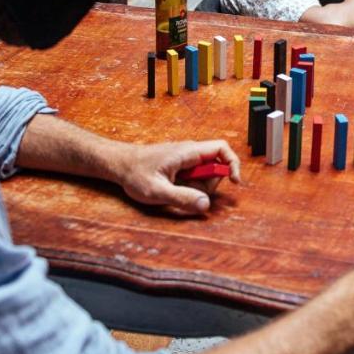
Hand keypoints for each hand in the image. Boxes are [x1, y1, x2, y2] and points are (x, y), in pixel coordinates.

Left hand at [115, 140, 240, 215]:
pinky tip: (171, 189)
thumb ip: (182, 198)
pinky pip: (194, 177)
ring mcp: (185, 159)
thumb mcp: (157, 191)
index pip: (221, 148)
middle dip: (208, 185)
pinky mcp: (180, 166)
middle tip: (187, 193)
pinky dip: (188, 187)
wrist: (119, 164)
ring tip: (172, 190)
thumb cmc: (135, 173)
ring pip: (204, 175)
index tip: (234, 181)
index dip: (233, 163)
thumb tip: (206, 205)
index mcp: (188, 152)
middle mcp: (190, 152)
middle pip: (215, 167)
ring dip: (196, 188)